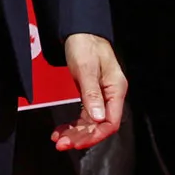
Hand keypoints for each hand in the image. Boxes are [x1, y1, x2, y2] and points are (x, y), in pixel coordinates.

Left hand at [52, 33, 126, 151]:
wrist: (79, 31)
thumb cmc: (85, 44)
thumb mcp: (86, 68)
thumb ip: (92, 93)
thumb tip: (98, 118)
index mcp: (116, 89)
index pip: (111, 122)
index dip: (95, 135)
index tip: (77, 143)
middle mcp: (111, 95)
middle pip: (99, 125)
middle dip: (81, 137)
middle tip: (61, 144)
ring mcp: (101, 96)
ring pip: (90, 122)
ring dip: (75, 133)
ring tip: (58, 140)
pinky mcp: (91, 95)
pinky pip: (84, 115)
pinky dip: (73, 124)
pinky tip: (62, 130)